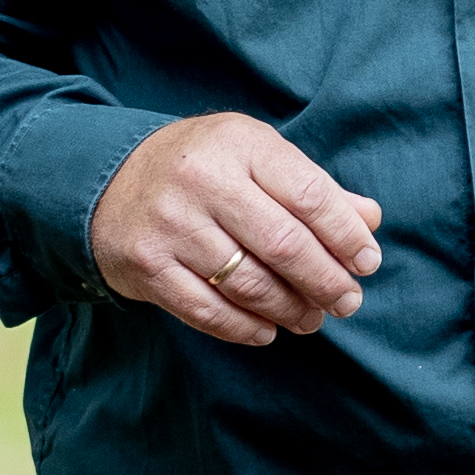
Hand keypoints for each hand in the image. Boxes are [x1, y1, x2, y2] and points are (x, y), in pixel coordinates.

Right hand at [98, 114, 383, 344]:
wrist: (105, 178)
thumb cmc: (200, 167)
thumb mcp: (254, 156)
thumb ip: (310, 188)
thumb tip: (369, 221)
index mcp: (240, 144)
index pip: (309, 195)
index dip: (346, 236)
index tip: (368, 263)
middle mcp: (202, 180)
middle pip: (284, 244)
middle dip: (326, 281)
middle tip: (347, 302)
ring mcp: (171, 224)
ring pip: (249, 283)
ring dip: (290, 309)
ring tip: (311, 318)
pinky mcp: (146, 265)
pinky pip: (207, 310)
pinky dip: (245, 328)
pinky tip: (268, 330)